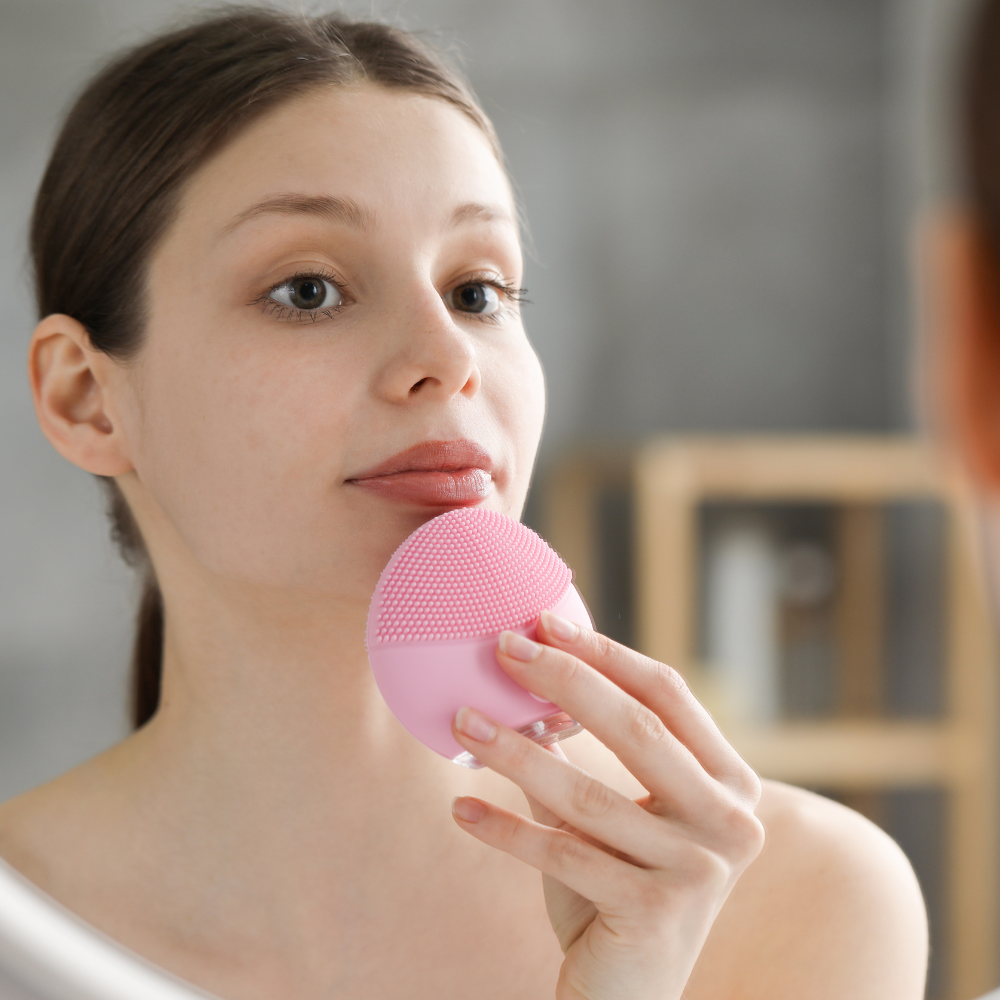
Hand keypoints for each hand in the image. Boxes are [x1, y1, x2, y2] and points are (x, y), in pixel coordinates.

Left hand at [450, 611, 763, 999]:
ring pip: (589, 794)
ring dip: (516, 751)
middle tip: (503, 647)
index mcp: (731, 783)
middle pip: (638, 728)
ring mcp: (700, 871)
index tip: (545, 623)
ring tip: (462, 722)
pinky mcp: (656, 914)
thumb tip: (523, 682)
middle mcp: (731, 823)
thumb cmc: (617, 891)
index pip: (667, 696)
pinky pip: (563, 855)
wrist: (627, 997)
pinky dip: (506, 829)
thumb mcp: (609, 818)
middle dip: (564, 680)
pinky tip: (462, 807)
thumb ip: (579, 755)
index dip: (604, 655)